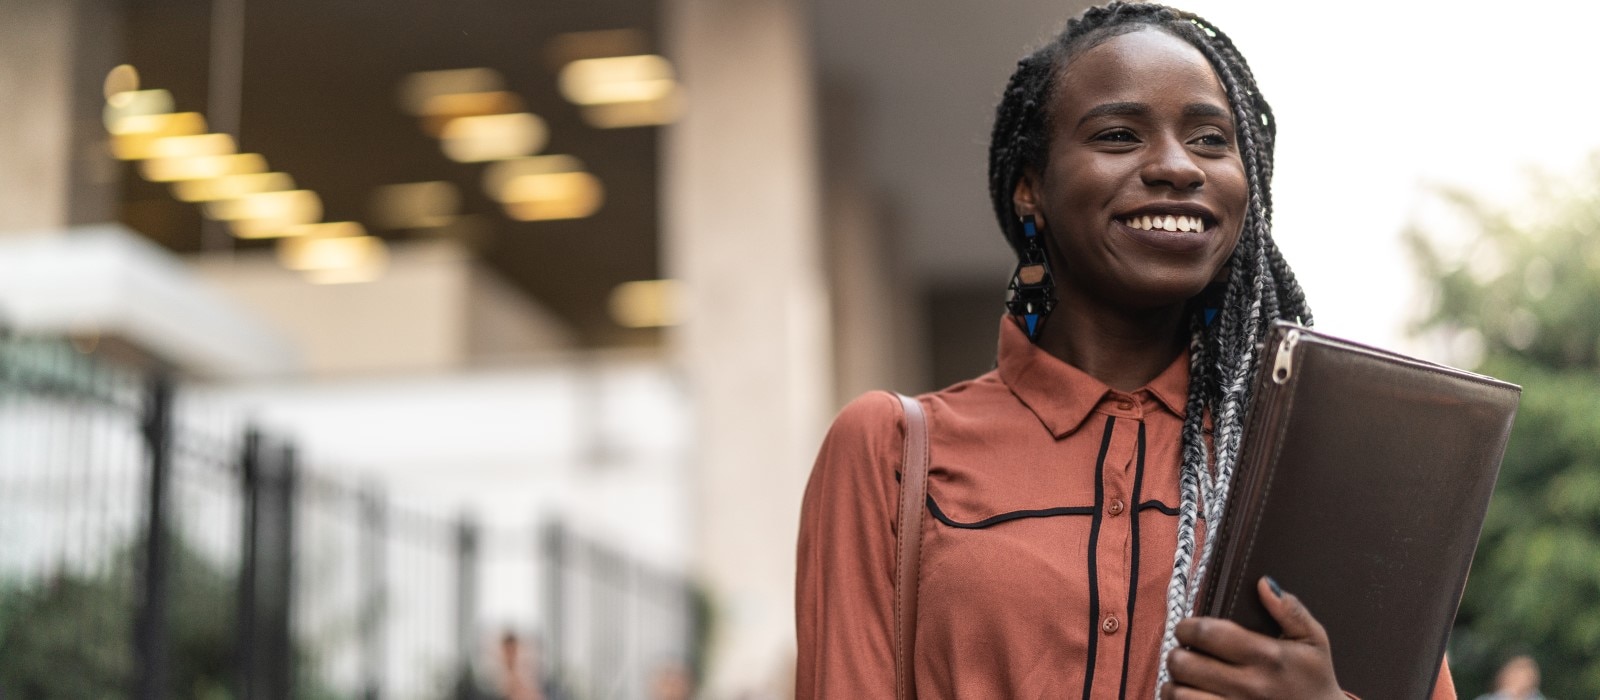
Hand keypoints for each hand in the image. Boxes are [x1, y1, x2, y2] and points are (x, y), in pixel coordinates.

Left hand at [1159, 576, 1343, 699]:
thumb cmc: (1315, 679)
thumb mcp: (1313, 641)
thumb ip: (1290, 610)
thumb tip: (1264, 583)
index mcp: (1267, 656)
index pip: (1206, 633)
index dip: (1187, 627)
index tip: (1189, 629)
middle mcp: (1249, 685)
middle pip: (1183, 663)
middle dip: (1177, 653)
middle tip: (1186, 653)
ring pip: (1178, 693)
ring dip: (1175, 683)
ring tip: (1187, 678)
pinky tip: (1192, 696)